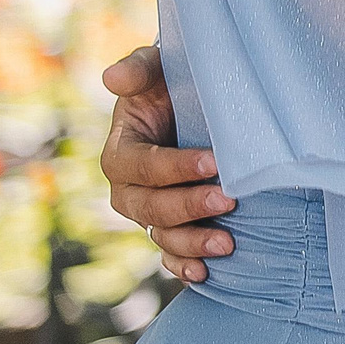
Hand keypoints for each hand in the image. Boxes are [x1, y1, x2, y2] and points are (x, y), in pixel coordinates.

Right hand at [99, 45, 235, 282]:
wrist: (196, 104)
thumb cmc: (174, 83)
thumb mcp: (157, 69)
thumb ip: (138, 70)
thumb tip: (115, 78)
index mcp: (120, 153)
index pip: (141, 166)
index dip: (174, 167)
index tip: (214, 161)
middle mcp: (128, 189)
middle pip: (150, 207)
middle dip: (188, 207)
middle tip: (230, 200)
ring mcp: (148, 212)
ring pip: (161, 235)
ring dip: (191, 242)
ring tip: (228, 243)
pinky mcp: (169, 227)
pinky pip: (168, 255)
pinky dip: (183, 266)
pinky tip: (205, 274)